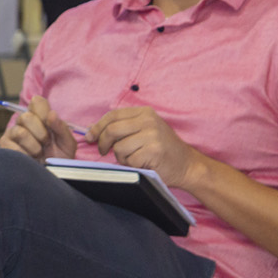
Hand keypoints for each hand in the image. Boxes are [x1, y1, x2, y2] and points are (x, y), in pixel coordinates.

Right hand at [0, 95, 78, 161]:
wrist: (50, 178)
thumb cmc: (58, 159)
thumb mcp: (67, 144)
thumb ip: (62, 128)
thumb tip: (51, 114)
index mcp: (40, 117)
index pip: (37, 101)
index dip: (44, 112)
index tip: (50, 125)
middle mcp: (23, 122)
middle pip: (26, 116)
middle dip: (41, 133)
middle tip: (46, 144)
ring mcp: (12, 133)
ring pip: (20, 132)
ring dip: (34, 146)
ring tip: (38, 154)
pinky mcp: (4, 145)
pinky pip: (14, 147)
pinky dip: (26, 156)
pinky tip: (29, 160)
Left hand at [87, 106, 203, 188]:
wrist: (187, 165)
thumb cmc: (161, 149)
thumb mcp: (145, 130)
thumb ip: (124, 127)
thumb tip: (92, 132)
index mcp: (144, 112)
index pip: (112, 115)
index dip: (97, 127)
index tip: (89, 137)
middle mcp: (148, 121)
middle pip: (112, 130)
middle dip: (103, 143)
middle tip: (103, 151)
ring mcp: (152, 135)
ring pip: (119, 147)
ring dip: (121, 157)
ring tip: (133, 158)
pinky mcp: (154, 151)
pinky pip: (129, 160)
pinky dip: (131, 165)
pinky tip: (142, 164)